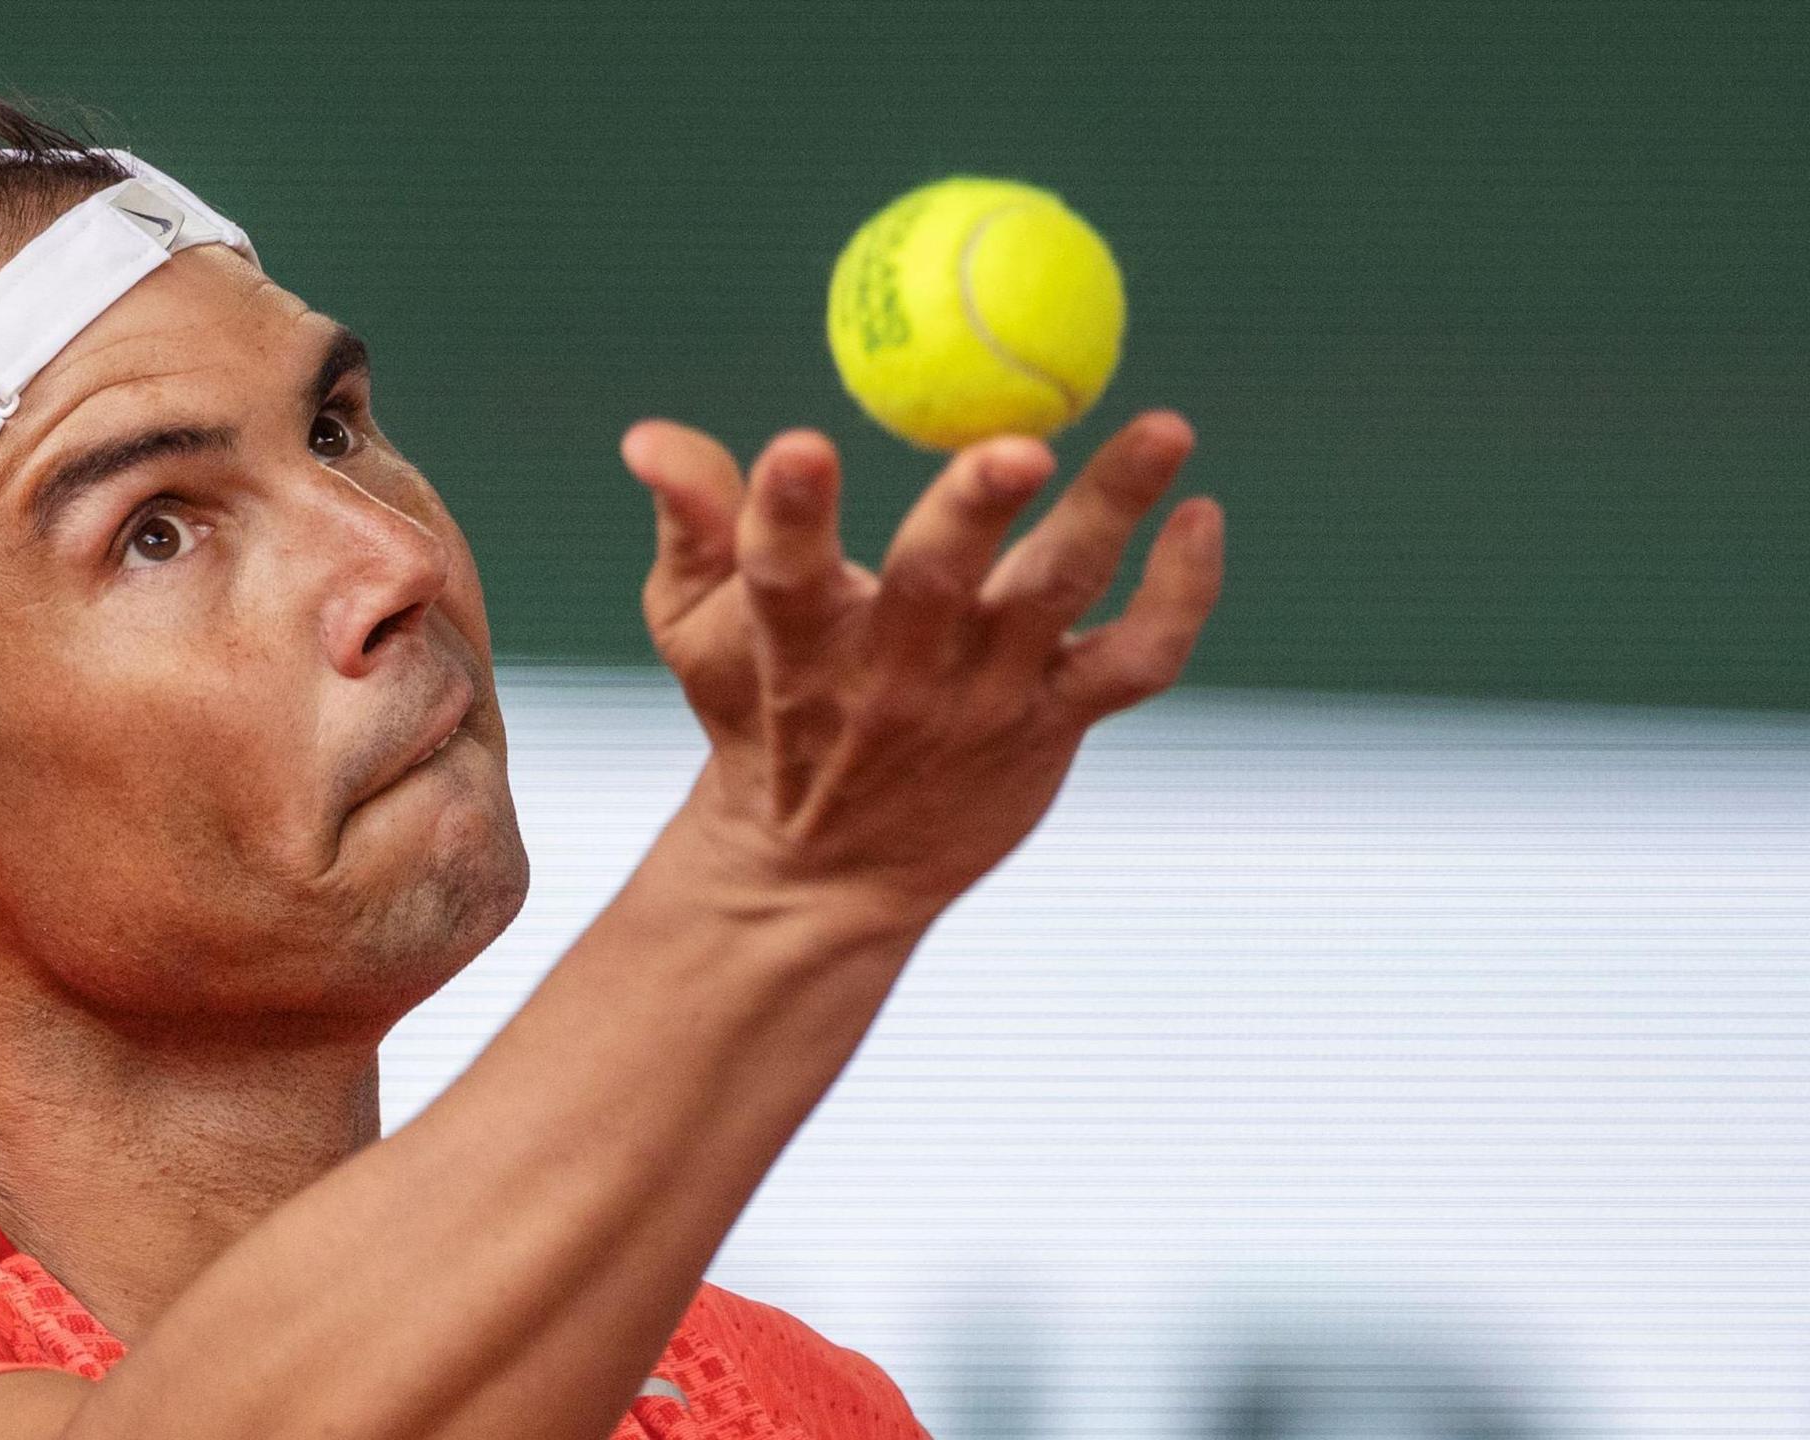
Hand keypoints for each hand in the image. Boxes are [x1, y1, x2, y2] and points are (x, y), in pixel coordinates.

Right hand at [620, 410, 1224, 926]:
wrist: (828, 872)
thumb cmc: (759, 715)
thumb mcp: (694, 628)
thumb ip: (689, 521)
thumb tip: (645, 435)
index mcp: (796, 644)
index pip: (782, 574)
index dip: (788, 514)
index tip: (801, 447)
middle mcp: (894, 674)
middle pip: (936, 584)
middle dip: (972, 512)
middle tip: (1017, 442)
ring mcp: (984, 700)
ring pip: (1054, 598)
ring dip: (1111, 512)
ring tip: (1166, 428)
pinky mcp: (1056, 719)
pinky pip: (1138, 659)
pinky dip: (1182, 594)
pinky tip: (1201, 516)